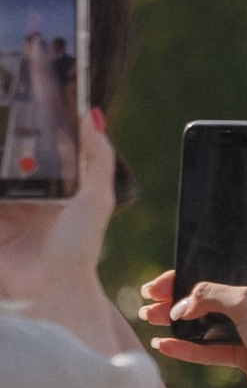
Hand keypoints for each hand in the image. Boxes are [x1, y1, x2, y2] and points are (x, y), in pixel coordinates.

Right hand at [0, 109, 118, 334]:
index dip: (20, 128)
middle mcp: (17, 196)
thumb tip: (92, 114)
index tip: (17, 98)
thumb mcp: (96, 198)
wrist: (52, 289)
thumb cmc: (78, 247)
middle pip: (2, 160)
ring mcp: (0, 211)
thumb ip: (97, 156)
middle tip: (1, 107)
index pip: (25, 149)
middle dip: (1, 135)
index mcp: (44, 187)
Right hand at [142, 245, 246, 387]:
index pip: (236, 255)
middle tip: (150, 294)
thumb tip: (180, 307)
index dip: (207, 255)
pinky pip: (210, 347)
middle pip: (214, 289)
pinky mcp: (246, 352)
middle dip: (180, 292)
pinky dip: (188, 346)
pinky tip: (164, 345)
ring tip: (149, 318)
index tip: (178, 261)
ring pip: (208, 319)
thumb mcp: (244, 301)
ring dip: (179, 318)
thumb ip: (208, 295)